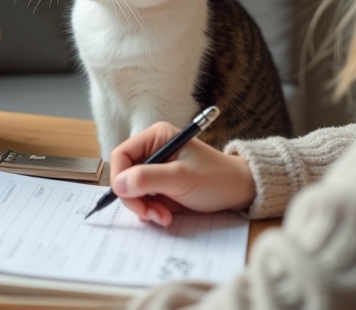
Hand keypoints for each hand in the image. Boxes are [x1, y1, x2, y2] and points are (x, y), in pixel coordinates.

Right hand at [109, 122, 256, 226]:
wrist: (238, 191)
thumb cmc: (214, 178)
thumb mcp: (180, 178)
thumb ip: (147, 179)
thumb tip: (117, 184)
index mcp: (155, 137)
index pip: (121, 155)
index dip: (119, 177)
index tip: (129, 198)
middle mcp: (153, 150)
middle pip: (124, 175)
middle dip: (135, 198)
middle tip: (151, 214)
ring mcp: (156, 170)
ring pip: (132, 191)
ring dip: (145, 208)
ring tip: (164, 217)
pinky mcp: (161, 186)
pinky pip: (143, 200)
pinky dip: (151, 211)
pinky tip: (166, 216)